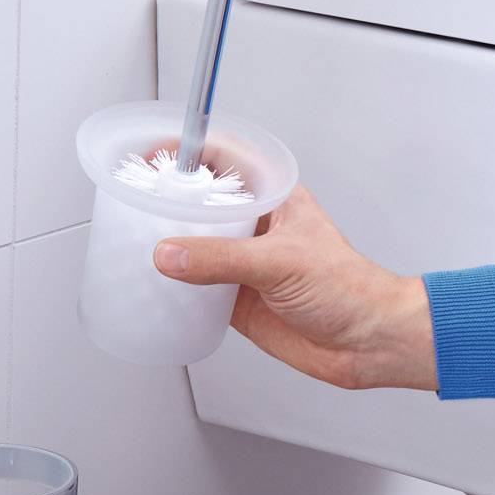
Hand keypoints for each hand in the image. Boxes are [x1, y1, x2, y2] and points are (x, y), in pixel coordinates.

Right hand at [148, 161, 437, 390]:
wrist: (364, 342)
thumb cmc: (349, 288)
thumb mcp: (281, 262)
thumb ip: (223, 259)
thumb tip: (171, 254)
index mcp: (275, 198)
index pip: (226, 160)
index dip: (189, 152)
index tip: (153, 157)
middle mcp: (256, 226)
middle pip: (202, 202)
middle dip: (168, 201)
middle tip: (132, 204)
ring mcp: (244, 262)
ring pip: (194, 244)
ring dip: (167, 245)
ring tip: (130, 243)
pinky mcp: (237, 298)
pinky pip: (195, 287)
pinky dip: (174, 287)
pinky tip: (154, 288)